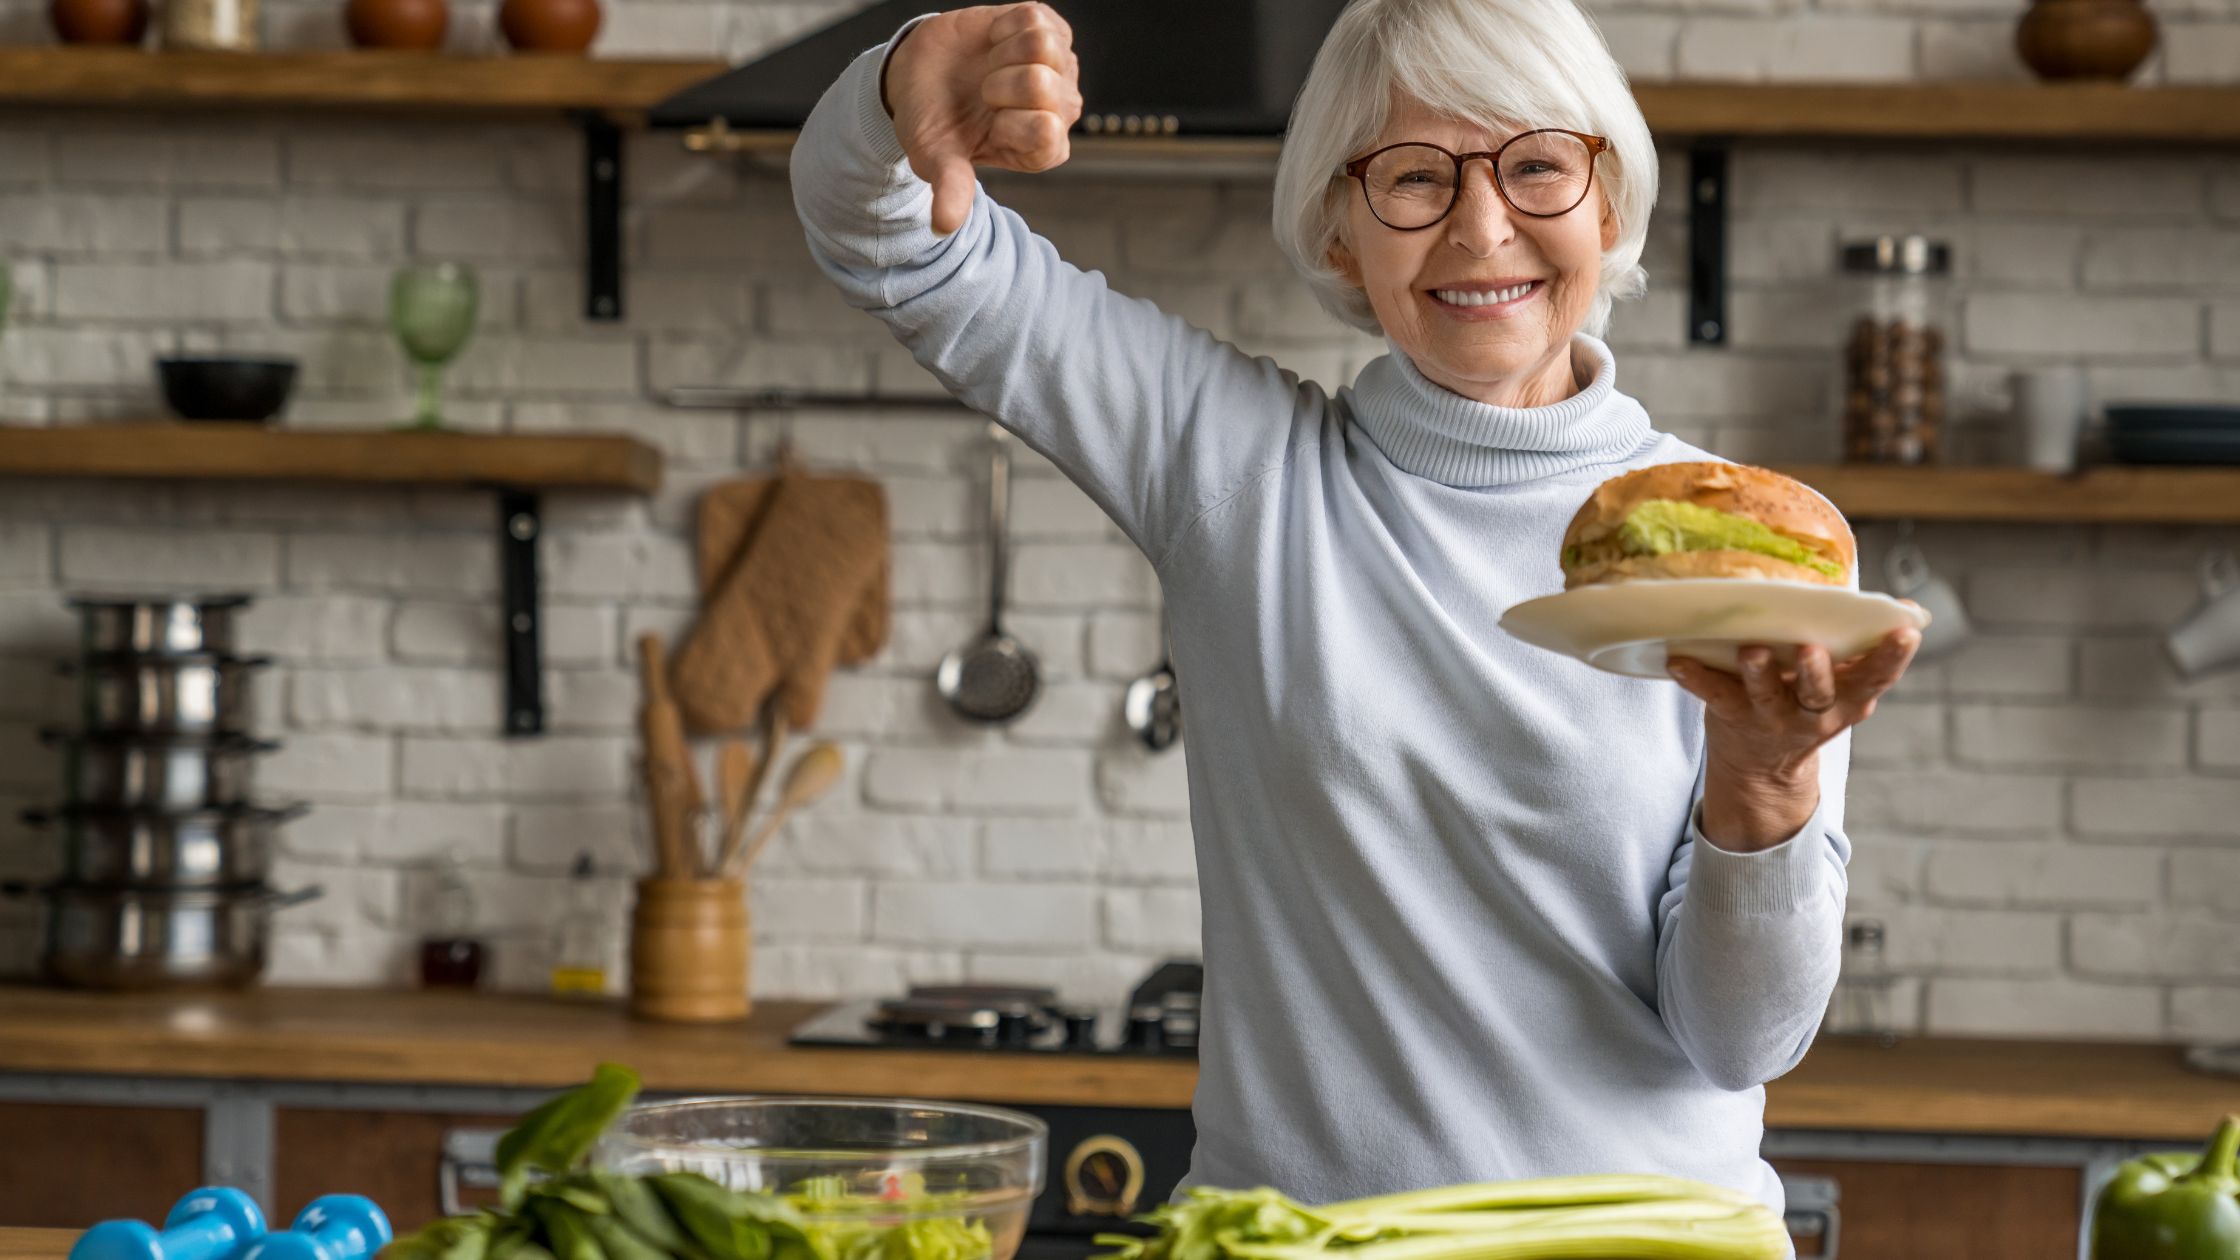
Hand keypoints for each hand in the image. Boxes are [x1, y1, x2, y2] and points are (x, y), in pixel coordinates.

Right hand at [882, 3, 1083, 234]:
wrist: (918, 76)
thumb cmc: (933, 121)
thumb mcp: (936, 159)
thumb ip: (951, 189)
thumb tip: (942, 225)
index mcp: (1043, 148)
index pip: (1045, 132)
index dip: (1005, 121)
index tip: (986, 124)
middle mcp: (1059, 109)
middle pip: (1044, 86)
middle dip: (999, 85)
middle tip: (984, 94)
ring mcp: (1058, 66)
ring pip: (1043, 47)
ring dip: (1002, 55)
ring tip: (989, 68)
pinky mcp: (1047, 28)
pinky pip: (1034, 19)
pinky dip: (1003, 27)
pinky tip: (993, 44)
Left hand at [1668, 612, 1922, 785]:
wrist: (1762, 768)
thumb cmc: (1806, 701)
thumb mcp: (1843, 686)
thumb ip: (1861, 650)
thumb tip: (1906, 609)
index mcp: (1849, 699)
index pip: (1878, 677)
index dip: (1893, 656)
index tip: (1906, 632)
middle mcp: (1814, 712)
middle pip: (1820, 693)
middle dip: (1817, 671)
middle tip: (1811, 649)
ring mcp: (1772, 717)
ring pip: (1768, 696)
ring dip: (1760, 672)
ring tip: (1752, 650)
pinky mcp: (1734, 717)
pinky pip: (1715, 697)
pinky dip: (1696, 678)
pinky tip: (1679, 661)